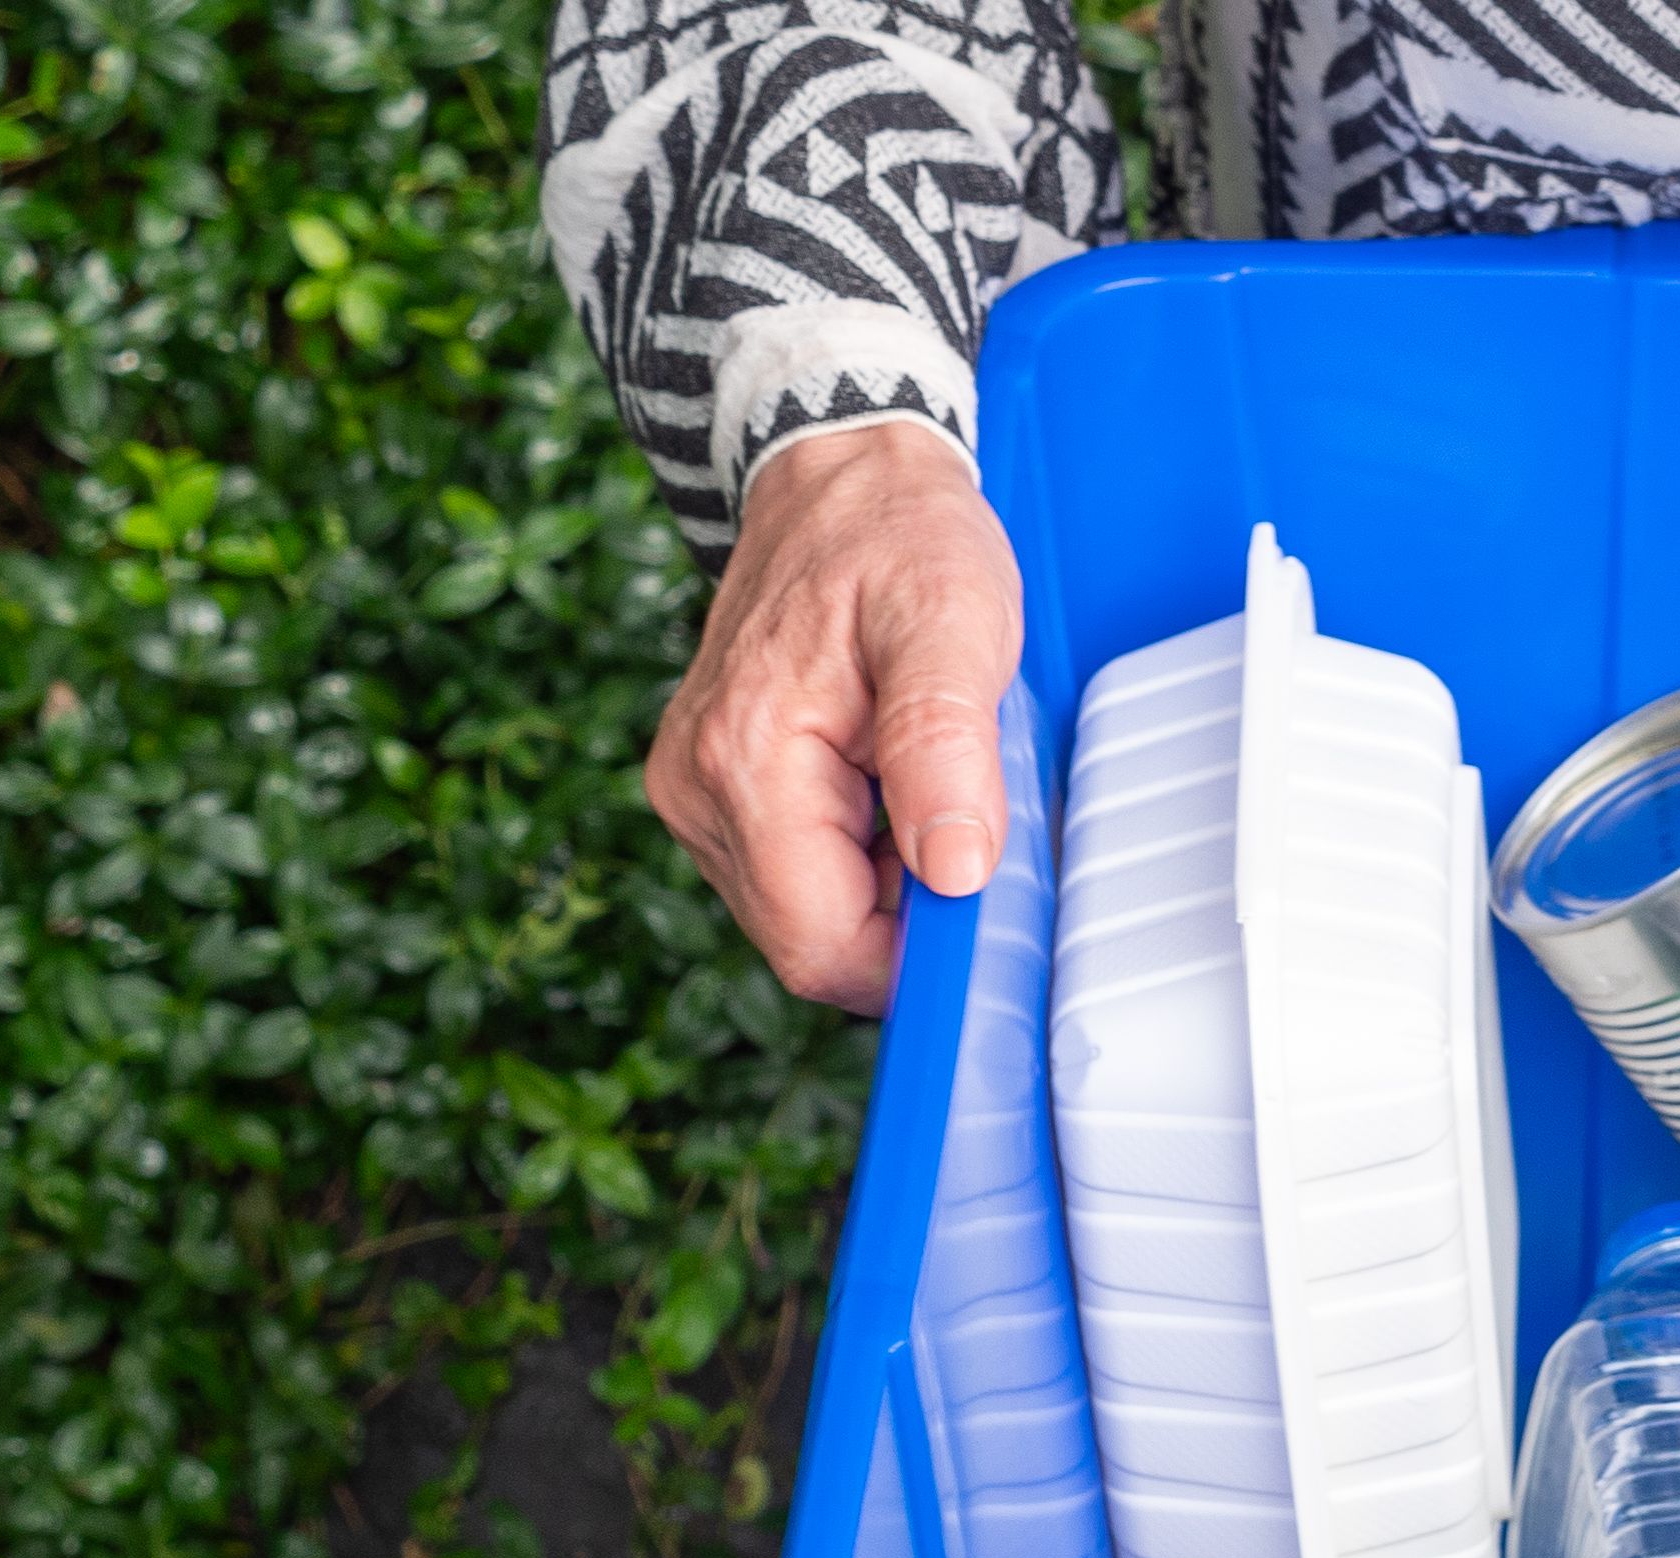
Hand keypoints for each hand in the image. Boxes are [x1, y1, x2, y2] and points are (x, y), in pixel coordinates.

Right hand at [645, 418, 1020, 1014]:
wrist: (840, 476)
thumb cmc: (898, 536)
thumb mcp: (951, 622)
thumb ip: (945, 746)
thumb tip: (953, 871)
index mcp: (742, 761)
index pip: (822, 949)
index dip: (914, 958)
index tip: (984, 903)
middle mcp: (695, 790)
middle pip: (815, 943)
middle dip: (904, 913)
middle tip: (964, 814)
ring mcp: (697, 794)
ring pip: (810, 917)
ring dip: (886, 882)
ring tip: (922, 779)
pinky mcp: (715, 790)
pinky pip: (799, 875)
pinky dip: (862, 855)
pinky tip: (891, 782)